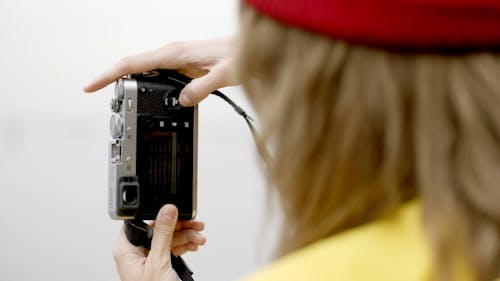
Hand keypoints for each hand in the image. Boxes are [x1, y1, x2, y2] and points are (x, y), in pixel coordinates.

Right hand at [83, 37, 236, 105]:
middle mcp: (172, 54)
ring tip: (125, 105)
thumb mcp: (223, 75)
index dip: (108, 75)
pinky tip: (151, 99)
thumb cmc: (239, 55)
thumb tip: (182, 101)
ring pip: (147, 74)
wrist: (250, 48)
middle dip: (117, 84)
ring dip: (135, 88)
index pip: (132, 63)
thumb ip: (202, 88)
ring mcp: (177, 60)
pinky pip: (161, 78)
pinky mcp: (184, 68)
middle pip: (134, 68)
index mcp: (175, 53)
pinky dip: (152, 88)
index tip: (91, 86)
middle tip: (108, 104)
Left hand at [113, 205, 205, 280]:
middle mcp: (136, 253)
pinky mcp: (160, 264)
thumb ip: (162, 233)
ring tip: (198, 237)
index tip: (175, 210)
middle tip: (195, 224)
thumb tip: (166, 210)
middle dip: (179, 226)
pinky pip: (173, 248)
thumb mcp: (159, 261)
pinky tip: (194, 245)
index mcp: (126, 250)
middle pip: (158, 228)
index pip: (140, 221)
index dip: (158, 214)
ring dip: (186, 235)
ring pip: (169, 237)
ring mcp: (149, 259)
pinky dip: (185, 245)